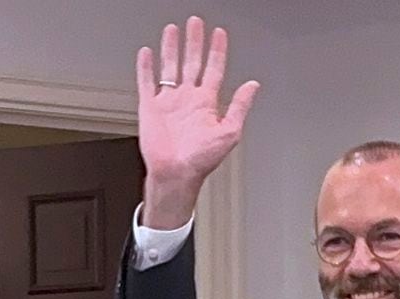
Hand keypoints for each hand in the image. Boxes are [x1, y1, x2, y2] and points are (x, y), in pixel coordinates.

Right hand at [137, 17, 259, 227]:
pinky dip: (146, 68)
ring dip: (171, 48)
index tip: (219, 34)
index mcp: (206, 103)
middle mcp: (188, 99)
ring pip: (170, 66)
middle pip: (192, 61)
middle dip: (194, 41)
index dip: (217, 51)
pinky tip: (147, 54)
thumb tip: (253, 86)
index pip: (214, 68)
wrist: (175, 174)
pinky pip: (147, 82)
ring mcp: (169, 101)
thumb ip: (239, 106)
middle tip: (196, 22)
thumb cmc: (200, 160)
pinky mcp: (150, 107)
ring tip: (173, 30)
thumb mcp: (229, 132)